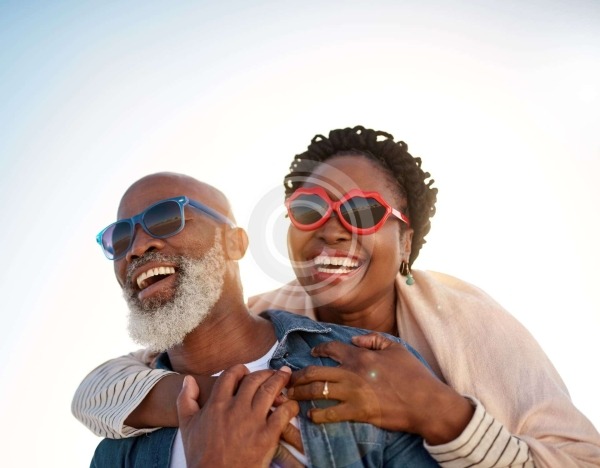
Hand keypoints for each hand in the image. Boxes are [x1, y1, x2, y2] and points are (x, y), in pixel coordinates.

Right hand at [176, 364, 299, 466]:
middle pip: (254, 379)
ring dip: (280, 380)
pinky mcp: (267, 435)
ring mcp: (253, 421)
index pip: (231, 375)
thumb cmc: (201, 456)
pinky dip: (290, 406)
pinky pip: (283, 413)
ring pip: (270, 390)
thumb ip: (186, 400)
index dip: (240, 369)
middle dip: (266, 372)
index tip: (246, 371)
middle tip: (273, 372)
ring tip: (286, 376)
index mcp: (217, 404)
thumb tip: (188, 380)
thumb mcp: (187, 426)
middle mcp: (236, 408)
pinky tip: (291, 405)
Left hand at [287, 333, 473, 444]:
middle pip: (315, 372)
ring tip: (291, 396)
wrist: (426, 402)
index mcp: (360, 356)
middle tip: (288, 379)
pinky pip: (330, 413)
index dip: (318, 350)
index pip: (331, 349)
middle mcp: (352, 373)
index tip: (312, 354)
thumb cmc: (413, 374)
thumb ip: (374, 340)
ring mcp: (353, 393)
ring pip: (317, 391)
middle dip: (298, 376)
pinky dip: (317, 414)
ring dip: (300, 394)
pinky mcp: (358, 412)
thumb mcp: (396, 348)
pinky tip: (310, 415)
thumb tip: (355, 340)